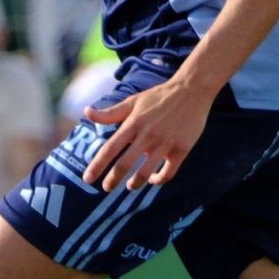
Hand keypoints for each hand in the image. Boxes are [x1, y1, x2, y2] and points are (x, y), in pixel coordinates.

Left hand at [81, 78, 210, 190]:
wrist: (191, 91)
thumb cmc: (159, 97)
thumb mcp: (133, 101)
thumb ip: (110, 112)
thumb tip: (86, 112)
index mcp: (133, 123)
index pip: (110, 148)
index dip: (97, 165)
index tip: (88, 179)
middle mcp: (147, 135)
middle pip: (125, 164)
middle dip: (113, 180)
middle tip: (106, 188)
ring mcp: (165, 143)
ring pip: (146, 172)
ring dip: (135, 183)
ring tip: (130, 186)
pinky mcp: (181, 148)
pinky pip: (168, 172)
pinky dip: (158, 180)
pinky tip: (153, 179)